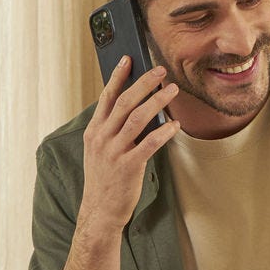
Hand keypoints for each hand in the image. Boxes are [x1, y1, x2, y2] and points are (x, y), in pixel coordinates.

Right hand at [77, 57, 179, 231]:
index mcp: (94, 131)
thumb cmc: (104, 178)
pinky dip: (164, 132)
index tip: (128, 59)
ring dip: (157, 101)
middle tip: (160, 71)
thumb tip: (134, 107)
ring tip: (172, 90)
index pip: (107, 97)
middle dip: (144, 83)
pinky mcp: (129, 166)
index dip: (118, 76)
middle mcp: (102, 138)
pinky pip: (150, 143)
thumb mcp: (99, 150)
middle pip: (125, 102)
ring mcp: (114, 152)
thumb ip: (111, 129)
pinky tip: (175, 125)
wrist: (100, 210)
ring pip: (138, 118)